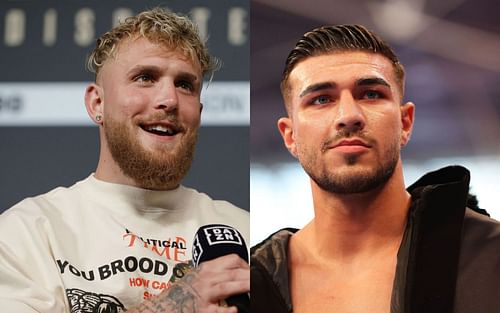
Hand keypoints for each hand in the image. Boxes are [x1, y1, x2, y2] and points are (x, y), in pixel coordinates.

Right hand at [128, 254, 248, 312]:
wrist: (162, 306)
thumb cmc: (181, 293)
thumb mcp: (198, 276)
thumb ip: (215, 272)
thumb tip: (238, 273)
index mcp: (206, 268)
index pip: (230, 260)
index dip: (245, 264)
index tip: (255, 269)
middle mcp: (205, 279)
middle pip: (232, 272)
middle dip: (249, 275)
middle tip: (262, 278)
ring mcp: (202, 294)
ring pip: (226, 286)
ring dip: (243, 286)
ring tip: (256, 287)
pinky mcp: (200, 310)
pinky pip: (215, 310)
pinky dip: (226, 310)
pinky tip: (235, 310)